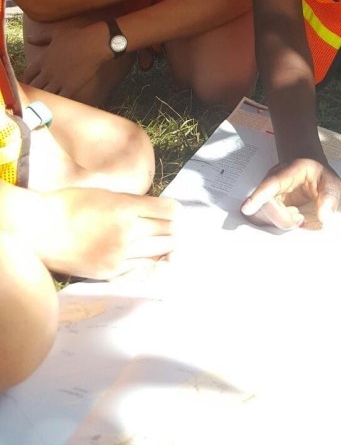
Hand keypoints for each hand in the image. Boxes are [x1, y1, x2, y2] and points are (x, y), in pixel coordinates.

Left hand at [24, 22, 113, 98]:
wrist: (95, 43)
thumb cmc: (76, 36)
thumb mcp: (56, 34)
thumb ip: (41, 38)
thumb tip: (29, 38)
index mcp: (42, 59)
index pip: (28, 74)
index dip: (28, 79)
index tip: (31, 81)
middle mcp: (47, 72)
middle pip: (35, 86)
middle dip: (35, 89)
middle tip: (39, 90)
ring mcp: (58, 81)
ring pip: (45, 94)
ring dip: (45, 96)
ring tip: (48, 96)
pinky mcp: (70, 87)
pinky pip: (59, 98)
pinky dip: (58, 100)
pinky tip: (59, 100)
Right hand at [30, 187, 180, 279]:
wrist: (40, 229)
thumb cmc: (70, 205)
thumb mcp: (105, 194)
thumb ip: (132, 203)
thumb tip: (158, 210)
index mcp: (125, 207)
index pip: (169, 210)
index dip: (175, 210)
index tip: (175, 211)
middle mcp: (126, 232)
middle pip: (169, 232)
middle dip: (174, 229)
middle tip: (174, 227)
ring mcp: (119, 255)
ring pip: (160, 252)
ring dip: (166, 246)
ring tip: (166, 242)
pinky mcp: (110, 272)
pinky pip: (142, 269)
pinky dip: (150, 262)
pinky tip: (150, 258)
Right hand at [241, 158, 340, 230]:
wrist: (307, 168)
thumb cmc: (318, 174)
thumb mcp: (331, 181)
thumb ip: (330, 196)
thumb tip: (324, 217)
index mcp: (289, 171)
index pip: (271, 183)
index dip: (258, 196)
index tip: (247, 208)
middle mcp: (273, 181)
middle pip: (266, 205)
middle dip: (282, 218)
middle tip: (301, 219)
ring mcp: (268, 192)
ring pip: (264, 213)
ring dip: (280, 221)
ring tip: (298, 215)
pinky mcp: (268, 203)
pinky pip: (266, 217)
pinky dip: (279, 222)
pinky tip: (292, 216)